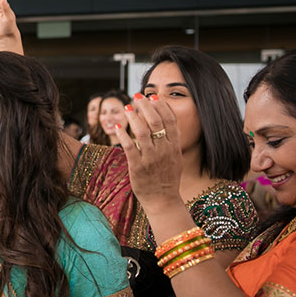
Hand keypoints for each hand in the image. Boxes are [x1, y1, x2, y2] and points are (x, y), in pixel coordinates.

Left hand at [116, 95, 185, 212]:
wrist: (163, 200)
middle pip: (155, 121)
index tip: (153, 96)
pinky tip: (119, 126)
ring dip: (134, 116)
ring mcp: (151, 158)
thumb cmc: (167, 178)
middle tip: (138, 96)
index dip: (161, 106)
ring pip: (142, 131)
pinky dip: (123, 134)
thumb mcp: (176, 157)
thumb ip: (171, 140)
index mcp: (174, 147)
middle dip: (146, 105)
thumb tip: (164, 120)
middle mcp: (164, 150)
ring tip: (128, 107)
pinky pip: (129, 146)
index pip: (169, 120)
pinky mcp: (138, 167)